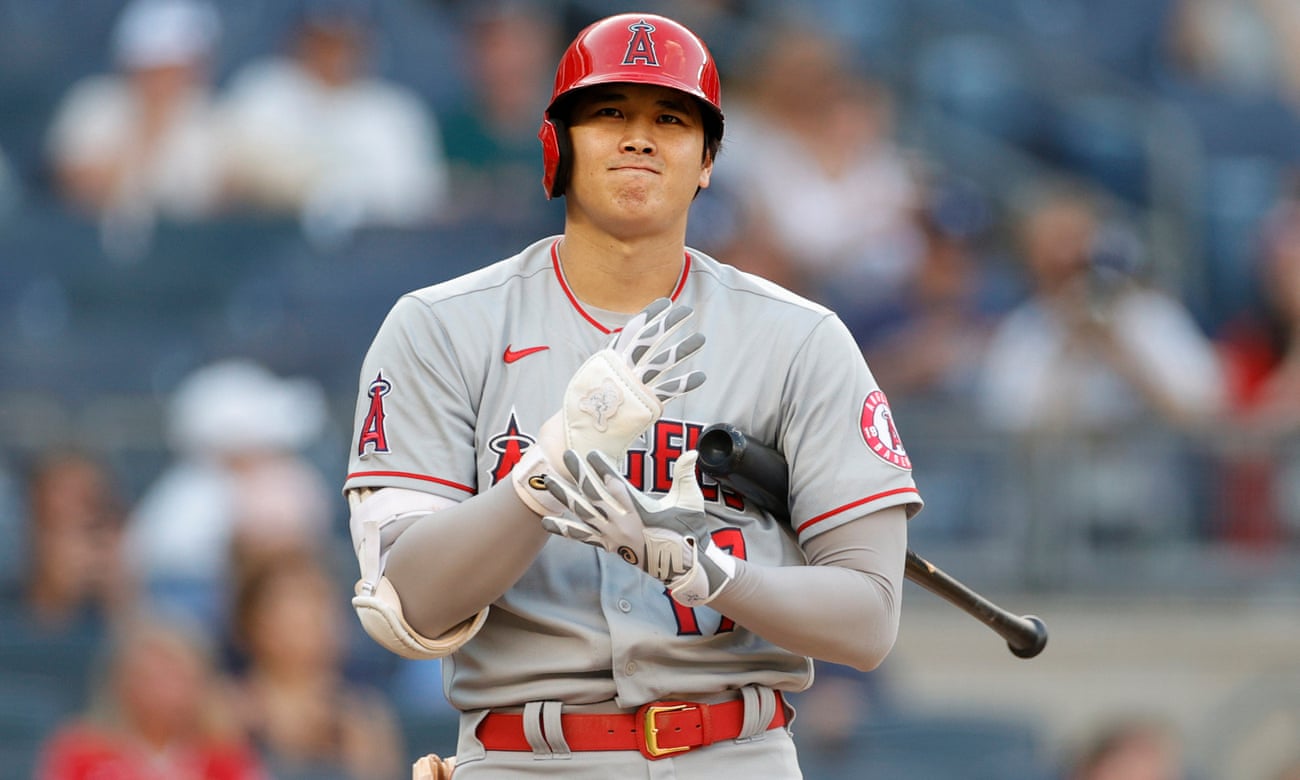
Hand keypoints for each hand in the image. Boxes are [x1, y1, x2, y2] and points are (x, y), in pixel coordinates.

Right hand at [513, 298, 705, 514]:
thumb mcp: (592, 377)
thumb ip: (608, 361)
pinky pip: (669, 392)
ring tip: (701, 338)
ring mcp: (634, 387)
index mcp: (608, 361)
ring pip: (663, 363)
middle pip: (649, 341)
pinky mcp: (644, 406)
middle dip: (669, 324)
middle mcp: (622, 370)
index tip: (664, 303)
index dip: (649, 316)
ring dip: (683, 349)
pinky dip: (685, 383)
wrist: (574, 436)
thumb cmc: (582, 408)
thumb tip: (616, 341)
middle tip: (686, 310)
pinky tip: (700, 376)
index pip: (631, 332)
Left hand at [542, 449, 734, 605]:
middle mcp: (621, 522)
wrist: (684, 568)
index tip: (590, 453)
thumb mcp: (690, 501)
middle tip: (566, 455)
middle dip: (578, 473)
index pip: (615, 484)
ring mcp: (613, 536)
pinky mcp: (610, 546)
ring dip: (563, 496)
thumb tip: (692, 453)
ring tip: (547, 481)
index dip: (601, 467)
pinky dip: (563, 529)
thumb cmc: (689, 532)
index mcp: (640, 509)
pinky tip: (546, 522)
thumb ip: (685, 475)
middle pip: (593, 494)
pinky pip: (582, 537)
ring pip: (582, 512)